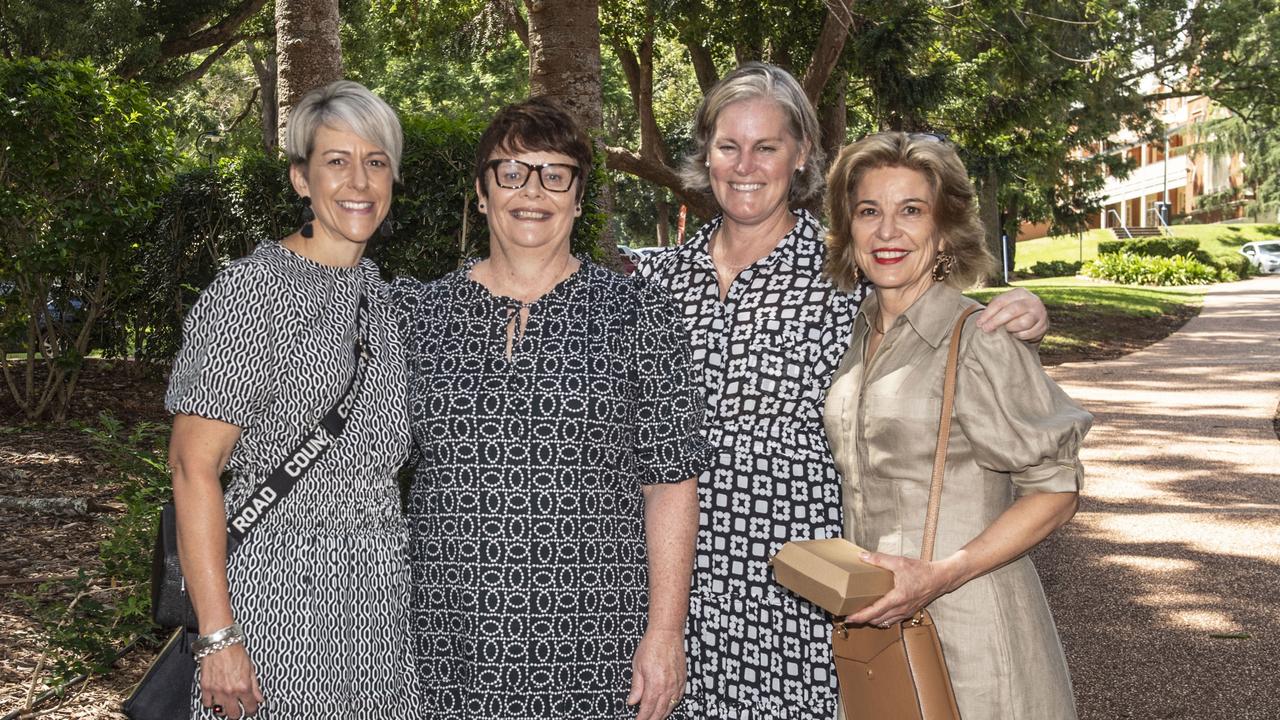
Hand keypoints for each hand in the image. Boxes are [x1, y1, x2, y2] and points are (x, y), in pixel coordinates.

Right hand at [200, 643, 263, 717]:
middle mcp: (230, 691)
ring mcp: (216, 690)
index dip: (252, 710)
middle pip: (234, 714)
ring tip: (227, 704)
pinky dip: (211, 702)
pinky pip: (207, 703)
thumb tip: (260, 698)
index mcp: (243, 686)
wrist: (220, 642)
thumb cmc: (235, 651)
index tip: (251, 709)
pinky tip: (216, 698)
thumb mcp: (251, 668)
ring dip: (224, 709)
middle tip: (239, 708)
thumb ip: (255, 686)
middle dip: (238, 713)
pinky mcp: (205, 687)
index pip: (250, 708)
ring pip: (220, 712)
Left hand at [626, 628, 685, 719]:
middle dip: (652, 719)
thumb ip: (636, 687)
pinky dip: (672, 705)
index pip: (648, 708)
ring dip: (663, 714)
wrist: (667, 633)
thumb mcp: (637, 666)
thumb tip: (632, 701)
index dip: (642, 717)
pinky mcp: (683, 679)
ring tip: (655, 718)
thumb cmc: (652, 645)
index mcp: (655, 684)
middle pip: (660, 711)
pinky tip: (668, 706)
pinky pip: (679, 697)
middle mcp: (668, 686)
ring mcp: (677, 683)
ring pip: (671, 706)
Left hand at [842, 552, 956, 627]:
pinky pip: (893, 620)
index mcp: (897, 598)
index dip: (860, 616)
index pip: (875, 611)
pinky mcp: (909, 612)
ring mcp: (906, 612)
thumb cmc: (922, 570)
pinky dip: (882, 619)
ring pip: (885, 622)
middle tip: (850, 616)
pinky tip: (877, 613)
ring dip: (872, 620)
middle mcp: (901, 609)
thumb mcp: (899, 562)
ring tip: (861, 615)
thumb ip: (879, 559)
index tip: (849, 618)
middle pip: (877, 620)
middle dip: (862, 620)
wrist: (940, 579)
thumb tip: (862, 556)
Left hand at [976, 287, 1047, 341]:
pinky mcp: (1044, 325)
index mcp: (1020, 292)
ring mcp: (1040, 312)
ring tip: (1006, 330)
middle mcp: (1032, 300)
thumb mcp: (1005, 306)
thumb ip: (994, 310)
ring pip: (1022, 323)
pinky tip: (1016, 335)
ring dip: (1010, 329)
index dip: (988, 313)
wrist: (1034, 322)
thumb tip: (980, 323)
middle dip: (996, 321)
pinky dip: (1019, 336)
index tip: (979, 324)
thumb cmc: (1013, 314)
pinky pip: (1028, 333)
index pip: (1000, 302)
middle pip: (1011, 311)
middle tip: (986, 330)